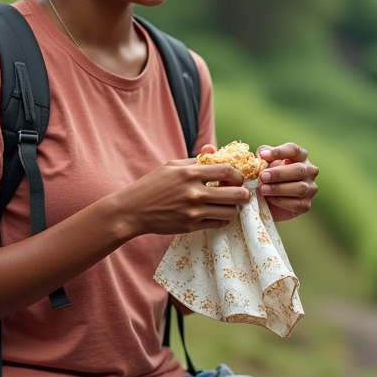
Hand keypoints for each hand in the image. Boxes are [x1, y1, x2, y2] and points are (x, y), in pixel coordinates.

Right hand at [114, 158, 249, 237]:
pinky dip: (222, 218)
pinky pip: (218, 223)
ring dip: (233, 208)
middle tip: (241, 194)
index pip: (227, 170)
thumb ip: (195, 160)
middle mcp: (195, 192)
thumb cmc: (152, 185)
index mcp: (190, 173)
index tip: (237, 178)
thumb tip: (214, 150)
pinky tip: (216, 213)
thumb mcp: (171, 166)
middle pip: (235, 194)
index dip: (238, 174)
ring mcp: (194, 211)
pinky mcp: (191, 226)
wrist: (133, 210)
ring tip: (228, 204)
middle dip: (243, 194)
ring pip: (230, 211)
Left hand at [256, 142, 318, 221]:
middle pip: (299, 169)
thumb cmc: (268, 177)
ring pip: (299, 188)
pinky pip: (296, 204)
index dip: (279, 152)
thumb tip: (262, 152)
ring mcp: (310, 188)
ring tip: (262, 189)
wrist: (268, 202)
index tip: (263, 155)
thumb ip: (264, 156)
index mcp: (300, 156)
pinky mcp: (306, 205)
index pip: (294, 150)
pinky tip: (269, 198)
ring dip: (279, 188)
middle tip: (262, 176)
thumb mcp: (265, 164)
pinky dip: (281, 201)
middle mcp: (309, 171)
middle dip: (278, 173)